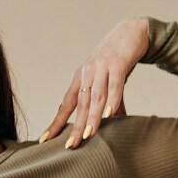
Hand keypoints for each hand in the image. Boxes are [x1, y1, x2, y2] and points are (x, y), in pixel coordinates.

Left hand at [43, 18, 148, 148]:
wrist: (132, 31)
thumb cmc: (117, 59)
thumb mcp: (109, 81)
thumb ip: (109, 101)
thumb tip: (111, 122)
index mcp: (80, 79)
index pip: (66, 105)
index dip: (56, 122)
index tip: (44, 140)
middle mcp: (87, 73)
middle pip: (80, 104)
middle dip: (75, 126)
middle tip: (70, 146)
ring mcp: (101, 68)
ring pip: (96, 96)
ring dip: (92, 117)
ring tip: (89, 135)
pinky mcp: (118, 63)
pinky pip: (115, 84)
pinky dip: (113, 99)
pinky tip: (109, 114)